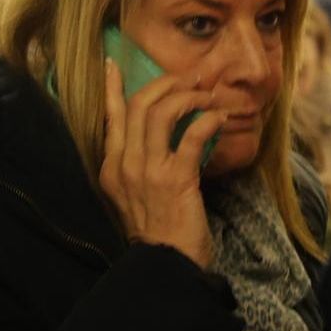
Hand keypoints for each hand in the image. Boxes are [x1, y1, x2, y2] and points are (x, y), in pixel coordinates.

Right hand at [99, 60, 225, 268]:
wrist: (168, 266)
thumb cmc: (158, 232)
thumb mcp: (135, 196)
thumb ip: (139, 165)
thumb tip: (162, 132)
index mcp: (111, 168)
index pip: (111, 116)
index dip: (113, 88)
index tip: (114, 64)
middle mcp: (125, 165)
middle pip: (139, 105)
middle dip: (167, 84)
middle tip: (190, 78)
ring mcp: (148, 172)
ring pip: (162, 112)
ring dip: (189, 97)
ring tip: (208, 96)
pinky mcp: (175, 179)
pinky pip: (192, 135)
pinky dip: (208, 120)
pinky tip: (219, 118)